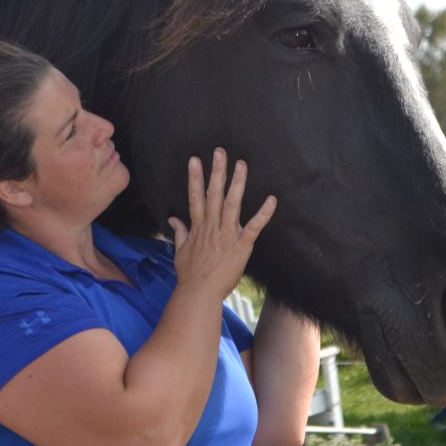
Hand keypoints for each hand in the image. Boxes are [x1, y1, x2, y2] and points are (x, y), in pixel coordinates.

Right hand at [167, 148, 276, 299]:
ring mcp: (227, 235)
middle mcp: (212, 227)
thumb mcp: (180, 252)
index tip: (195, 160)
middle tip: (220, 152)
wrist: (199, 293)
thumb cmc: (190, 275)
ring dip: (237, 183)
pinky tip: (272, 200)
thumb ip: (179, 233)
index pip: (195, 197)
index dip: (195, 177)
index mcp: (198, 228)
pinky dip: (263, 213)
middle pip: (214, 194)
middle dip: (217, 172)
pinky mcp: (241, 246)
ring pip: (232, 204)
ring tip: (241, 164)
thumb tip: (174, 218)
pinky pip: (254, 227)